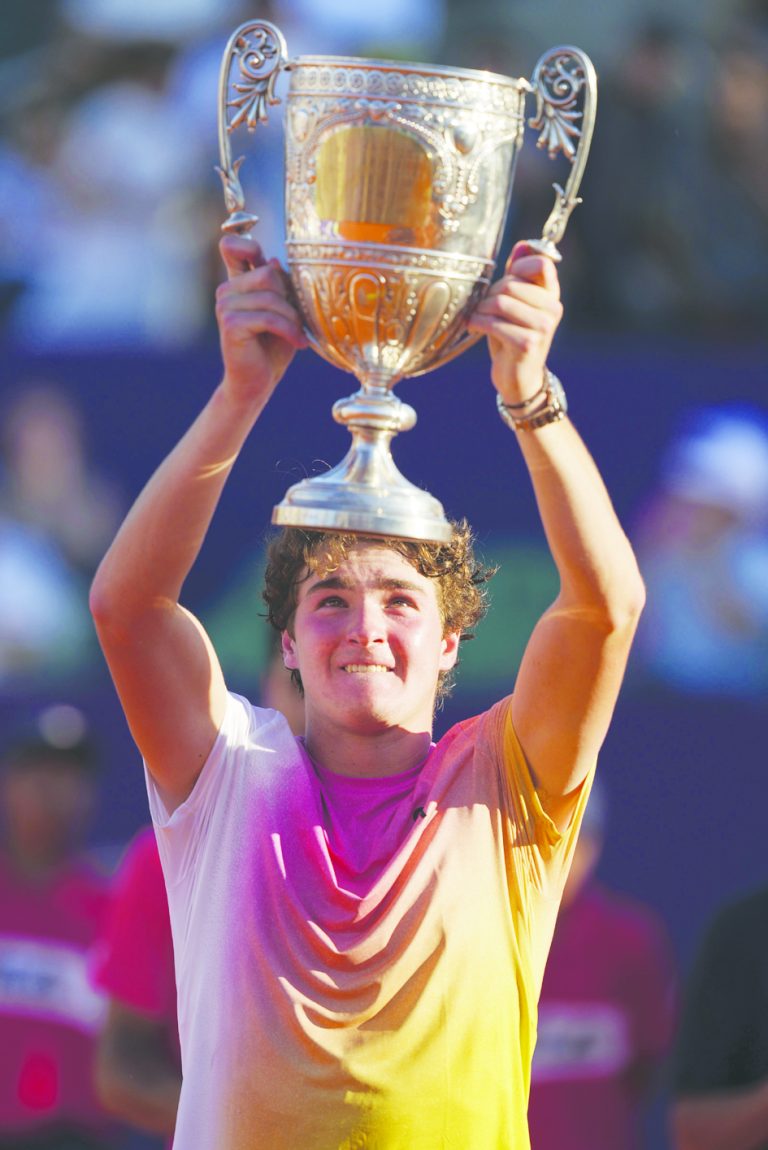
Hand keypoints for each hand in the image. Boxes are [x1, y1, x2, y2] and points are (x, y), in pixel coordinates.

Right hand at [216, 235, 307, 406]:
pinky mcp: (231, 324)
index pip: (232, 246)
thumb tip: (275, 260)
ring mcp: (225, 306)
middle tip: (298, 320)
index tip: (270, 266)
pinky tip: (299, 343)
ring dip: (292, 318)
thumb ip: (281, 286)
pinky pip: (268, 317)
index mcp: (238, 282)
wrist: (257, 381)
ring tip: (298, 334)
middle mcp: (227, 290)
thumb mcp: (283, 311)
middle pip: (268, 274)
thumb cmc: (273, 346)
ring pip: (271, 296)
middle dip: (290, 298)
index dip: (249, 246)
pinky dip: (289, 330)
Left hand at [467, 241, 562, 402]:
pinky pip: (495, 324)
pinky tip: (473, 328)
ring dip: (480, 309)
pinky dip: (478, 324)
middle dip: (489, 294)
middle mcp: (553, 309)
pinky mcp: (529, 344)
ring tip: (475, 317)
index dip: (517, 267)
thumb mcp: (515, 305)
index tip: (503, 282)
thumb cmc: (512, 338)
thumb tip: (523, 246)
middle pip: (511, 284)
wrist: (518, 378)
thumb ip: (517, 277)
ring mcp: (543, 327)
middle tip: (480, 307)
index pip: (542, 263)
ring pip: (501, 302)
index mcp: (551, 295)